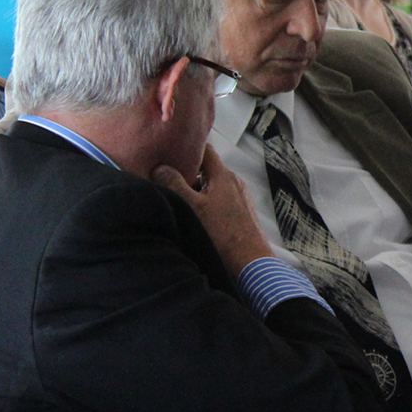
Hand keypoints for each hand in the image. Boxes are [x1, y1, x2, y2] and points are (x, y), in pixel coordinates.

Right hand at [151, 147, 273, 275]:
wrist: (251, 264)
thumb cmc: (221, 234)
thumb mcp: (192, 207)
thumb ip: (174, 184)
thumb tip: (160, 167)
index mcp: (223, 175)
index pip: (206, 149)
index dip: (188, 148)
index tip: (170, 152)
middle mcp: (235, 182)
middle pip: (208, 169)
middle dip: (189, 172)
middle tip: (168, 180)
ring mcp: (241, 198)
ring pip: (214, 186)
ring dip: (198, 190)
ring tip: (179, 200)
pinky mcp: (243, 213)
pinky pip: (221, 200)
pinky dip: (208, 202)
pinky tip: (198, 217)